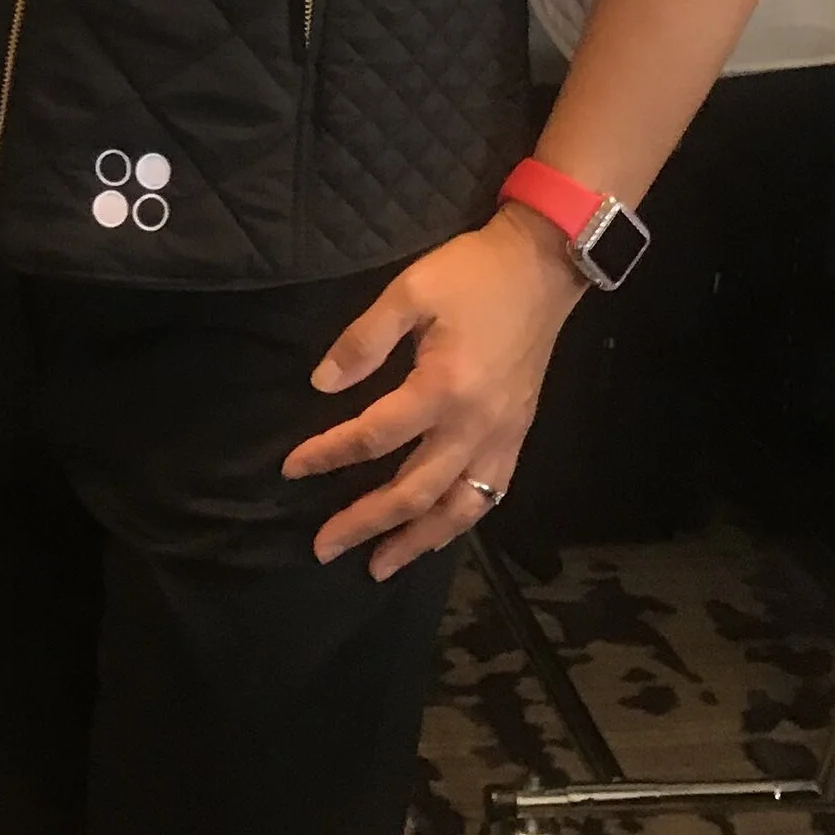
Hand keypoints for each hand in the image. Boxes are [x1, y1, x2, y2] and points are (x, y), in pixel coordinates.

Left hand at [284, 205, 583, 577]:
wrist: (543, 267)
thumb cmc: (472, 274)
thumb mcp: (409, 290)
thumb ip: (363, 340)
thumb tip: (322, 384)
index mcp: (442, 388)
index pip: (373, 436)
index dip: (328, 454)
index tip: (291, 468)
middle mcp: (474, 425)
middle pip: (412, 491)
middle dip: (365, 523)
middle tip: (323, 548)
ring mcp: (501, 437)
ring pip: (456, 508)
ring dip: (415, 541)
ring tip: (378, 566)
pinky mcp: (518, 435)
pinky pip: (490, 495)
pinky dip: (460, 521)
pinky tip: (438, 534)